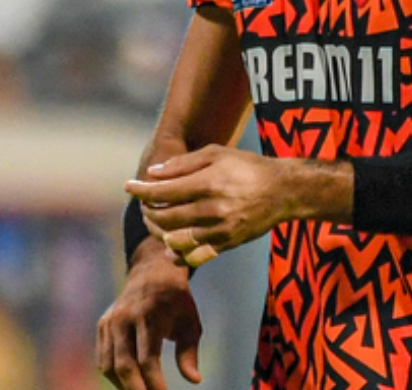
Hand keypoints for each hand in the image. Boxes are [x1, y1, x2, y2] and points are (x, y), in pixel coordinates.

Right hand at [97, 251, 202, 389]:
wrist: (153, 272)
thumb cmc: (177, 302)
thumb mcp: (190, 323)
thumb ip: (189, 353)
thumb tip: (194, 381)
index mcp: (151, 315)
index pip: (148, 359)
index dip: (155, 384)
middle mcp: (126, 317)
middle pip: (125, 365)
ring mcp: (111, 321)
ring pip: (109, 365)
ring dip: (124, 386)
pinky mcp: (102, 324)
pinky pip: (103, 358)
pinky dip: (114, 376)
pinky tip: (129, 384)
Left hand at [126, 145, 288, 265]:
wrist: (283, 191)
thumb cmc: (248, 166)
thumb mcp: (217, 154)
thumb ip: (183, 164)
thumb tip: (152, 173)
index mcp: (209, 184)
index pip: (165, 191)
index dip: (142, 190)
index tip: (128, 186)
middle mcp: (213, 209)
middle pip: (166, 217)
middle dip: (147, 210)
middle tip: (143, 203)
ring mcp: (220, 231)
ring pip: (176, 239)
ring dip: (158, 231)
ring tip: (154, 220)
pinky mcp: (227, 244)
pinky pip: (194, 256)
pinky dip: (177, 253)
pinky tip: (170, 244)